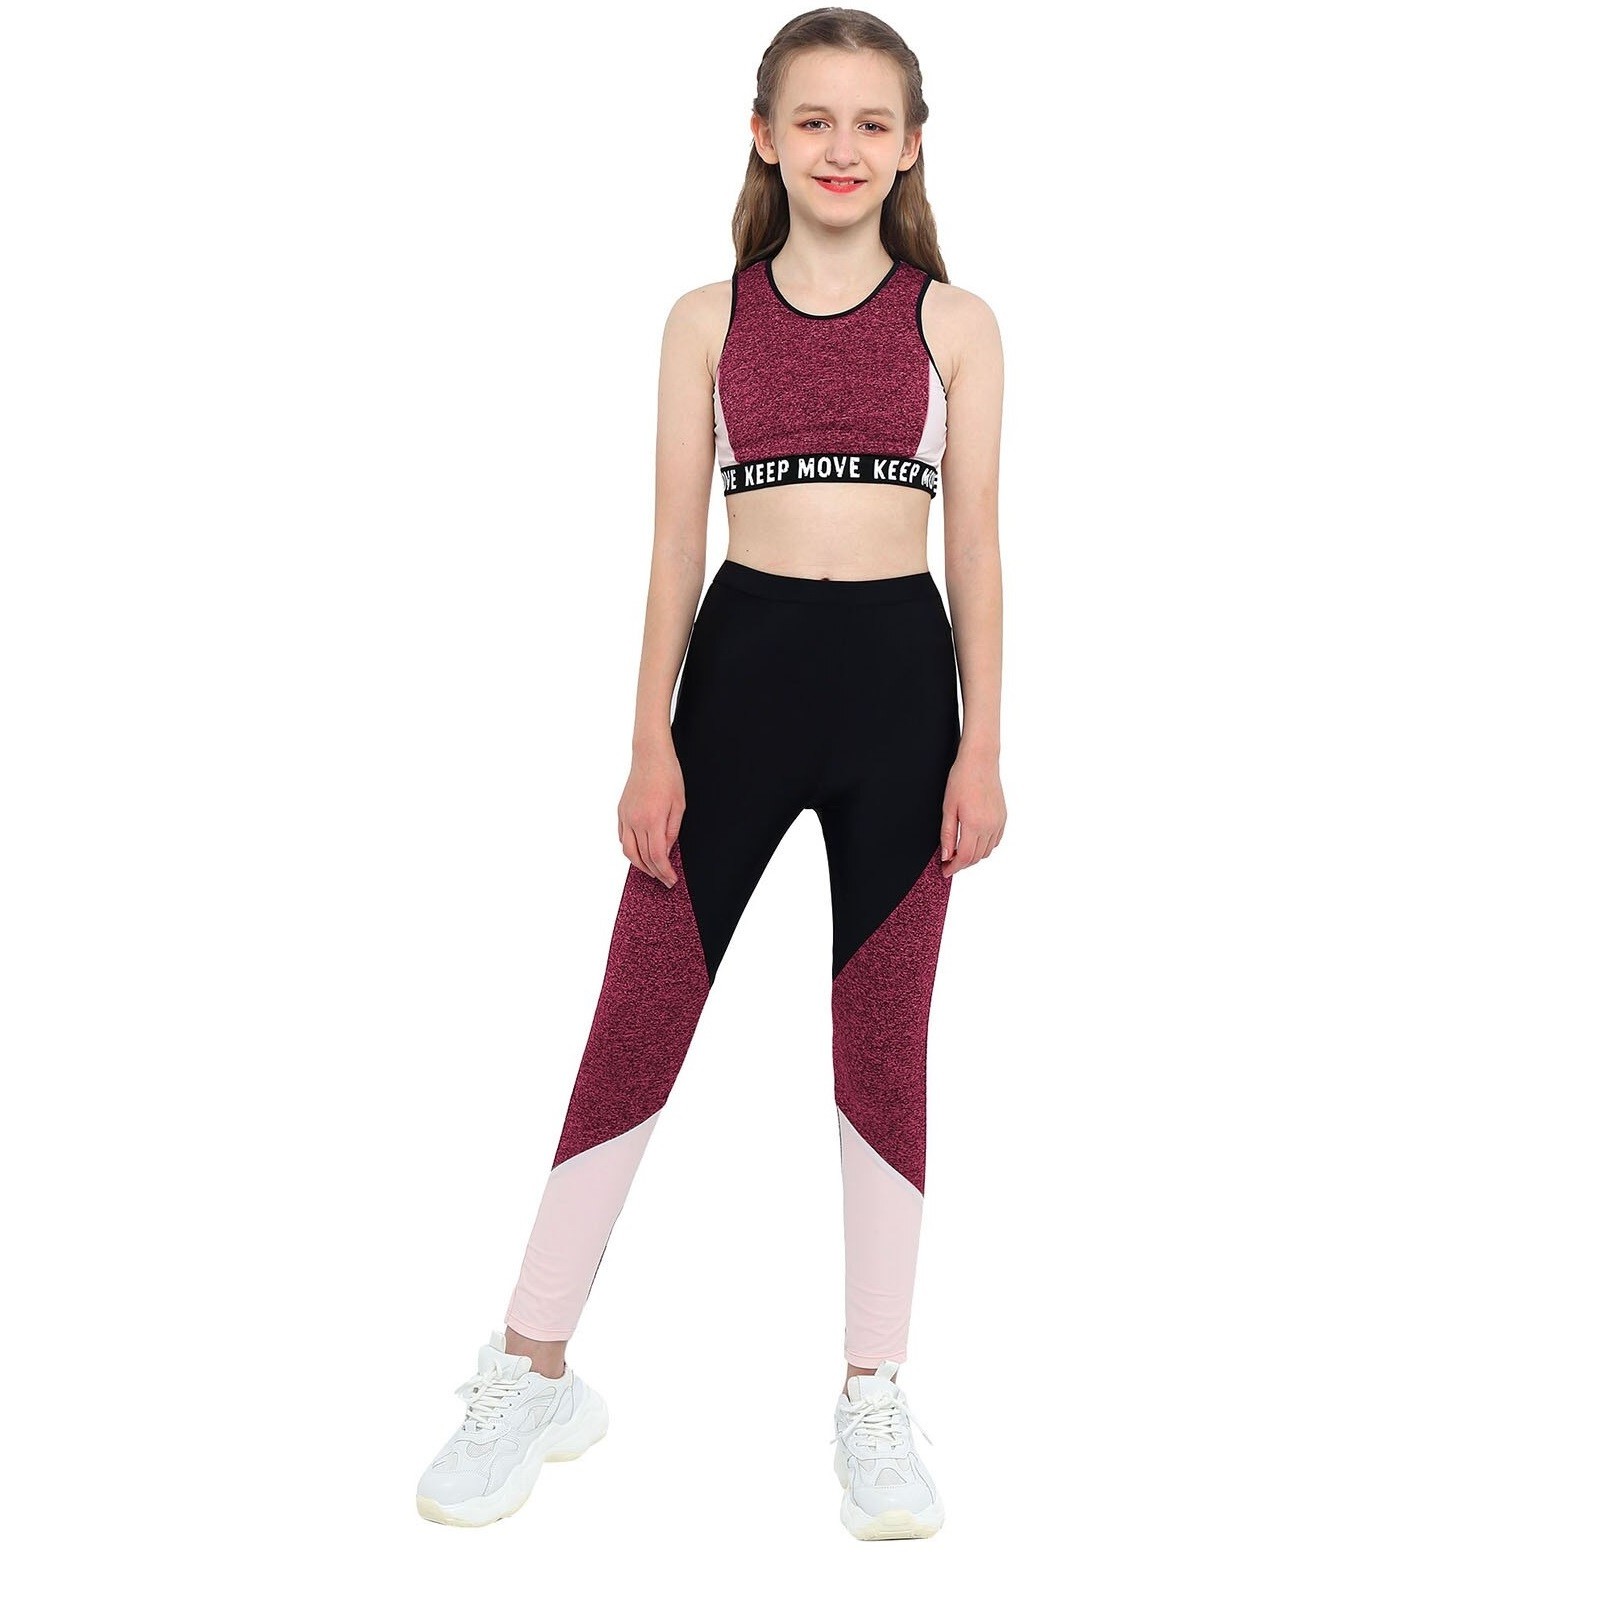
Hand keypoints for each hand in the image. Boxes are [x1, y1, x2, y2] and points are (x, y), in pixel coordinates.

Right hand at [618, 739, 685, 885]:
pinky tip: (640, 852)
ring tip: (653, 870)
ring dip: (640, 865)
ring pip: (628, 851)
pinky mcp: (620, 812)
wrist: (650, 756)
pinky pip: (623, 838)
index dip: (664, 871)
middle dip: (655, 872)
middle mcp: (635, 821)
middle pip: (642, 857)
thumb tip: (666, 851)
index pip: (657, 856)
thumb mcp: (679, 806)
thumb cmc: (668, 776)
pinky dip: (630, 849)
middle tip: (665, 880)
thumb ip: (672, 832)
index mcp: (652, 820)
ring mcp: (625, 817)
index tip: (671, 879)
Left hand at [939, 749, 1005, 876]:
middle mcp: (990, 826)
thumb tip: (946, 855)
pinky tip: (974, 841)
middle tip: (948, 862)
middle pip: (976, 857)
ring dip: (973, 856)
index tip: (945, 870)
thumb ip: (947, 834)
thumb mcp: (948, 807)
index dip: (954, 867)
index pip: (965, 857)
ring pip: (987, 851)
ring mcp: (999, 822)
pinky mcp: (1003, 817)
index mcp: (974, 824)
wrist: (980, 761)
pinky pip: (995, 841)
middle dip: (962, 863)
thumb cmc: (962, 779)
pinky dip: (985, 847)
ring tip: (959, 851)